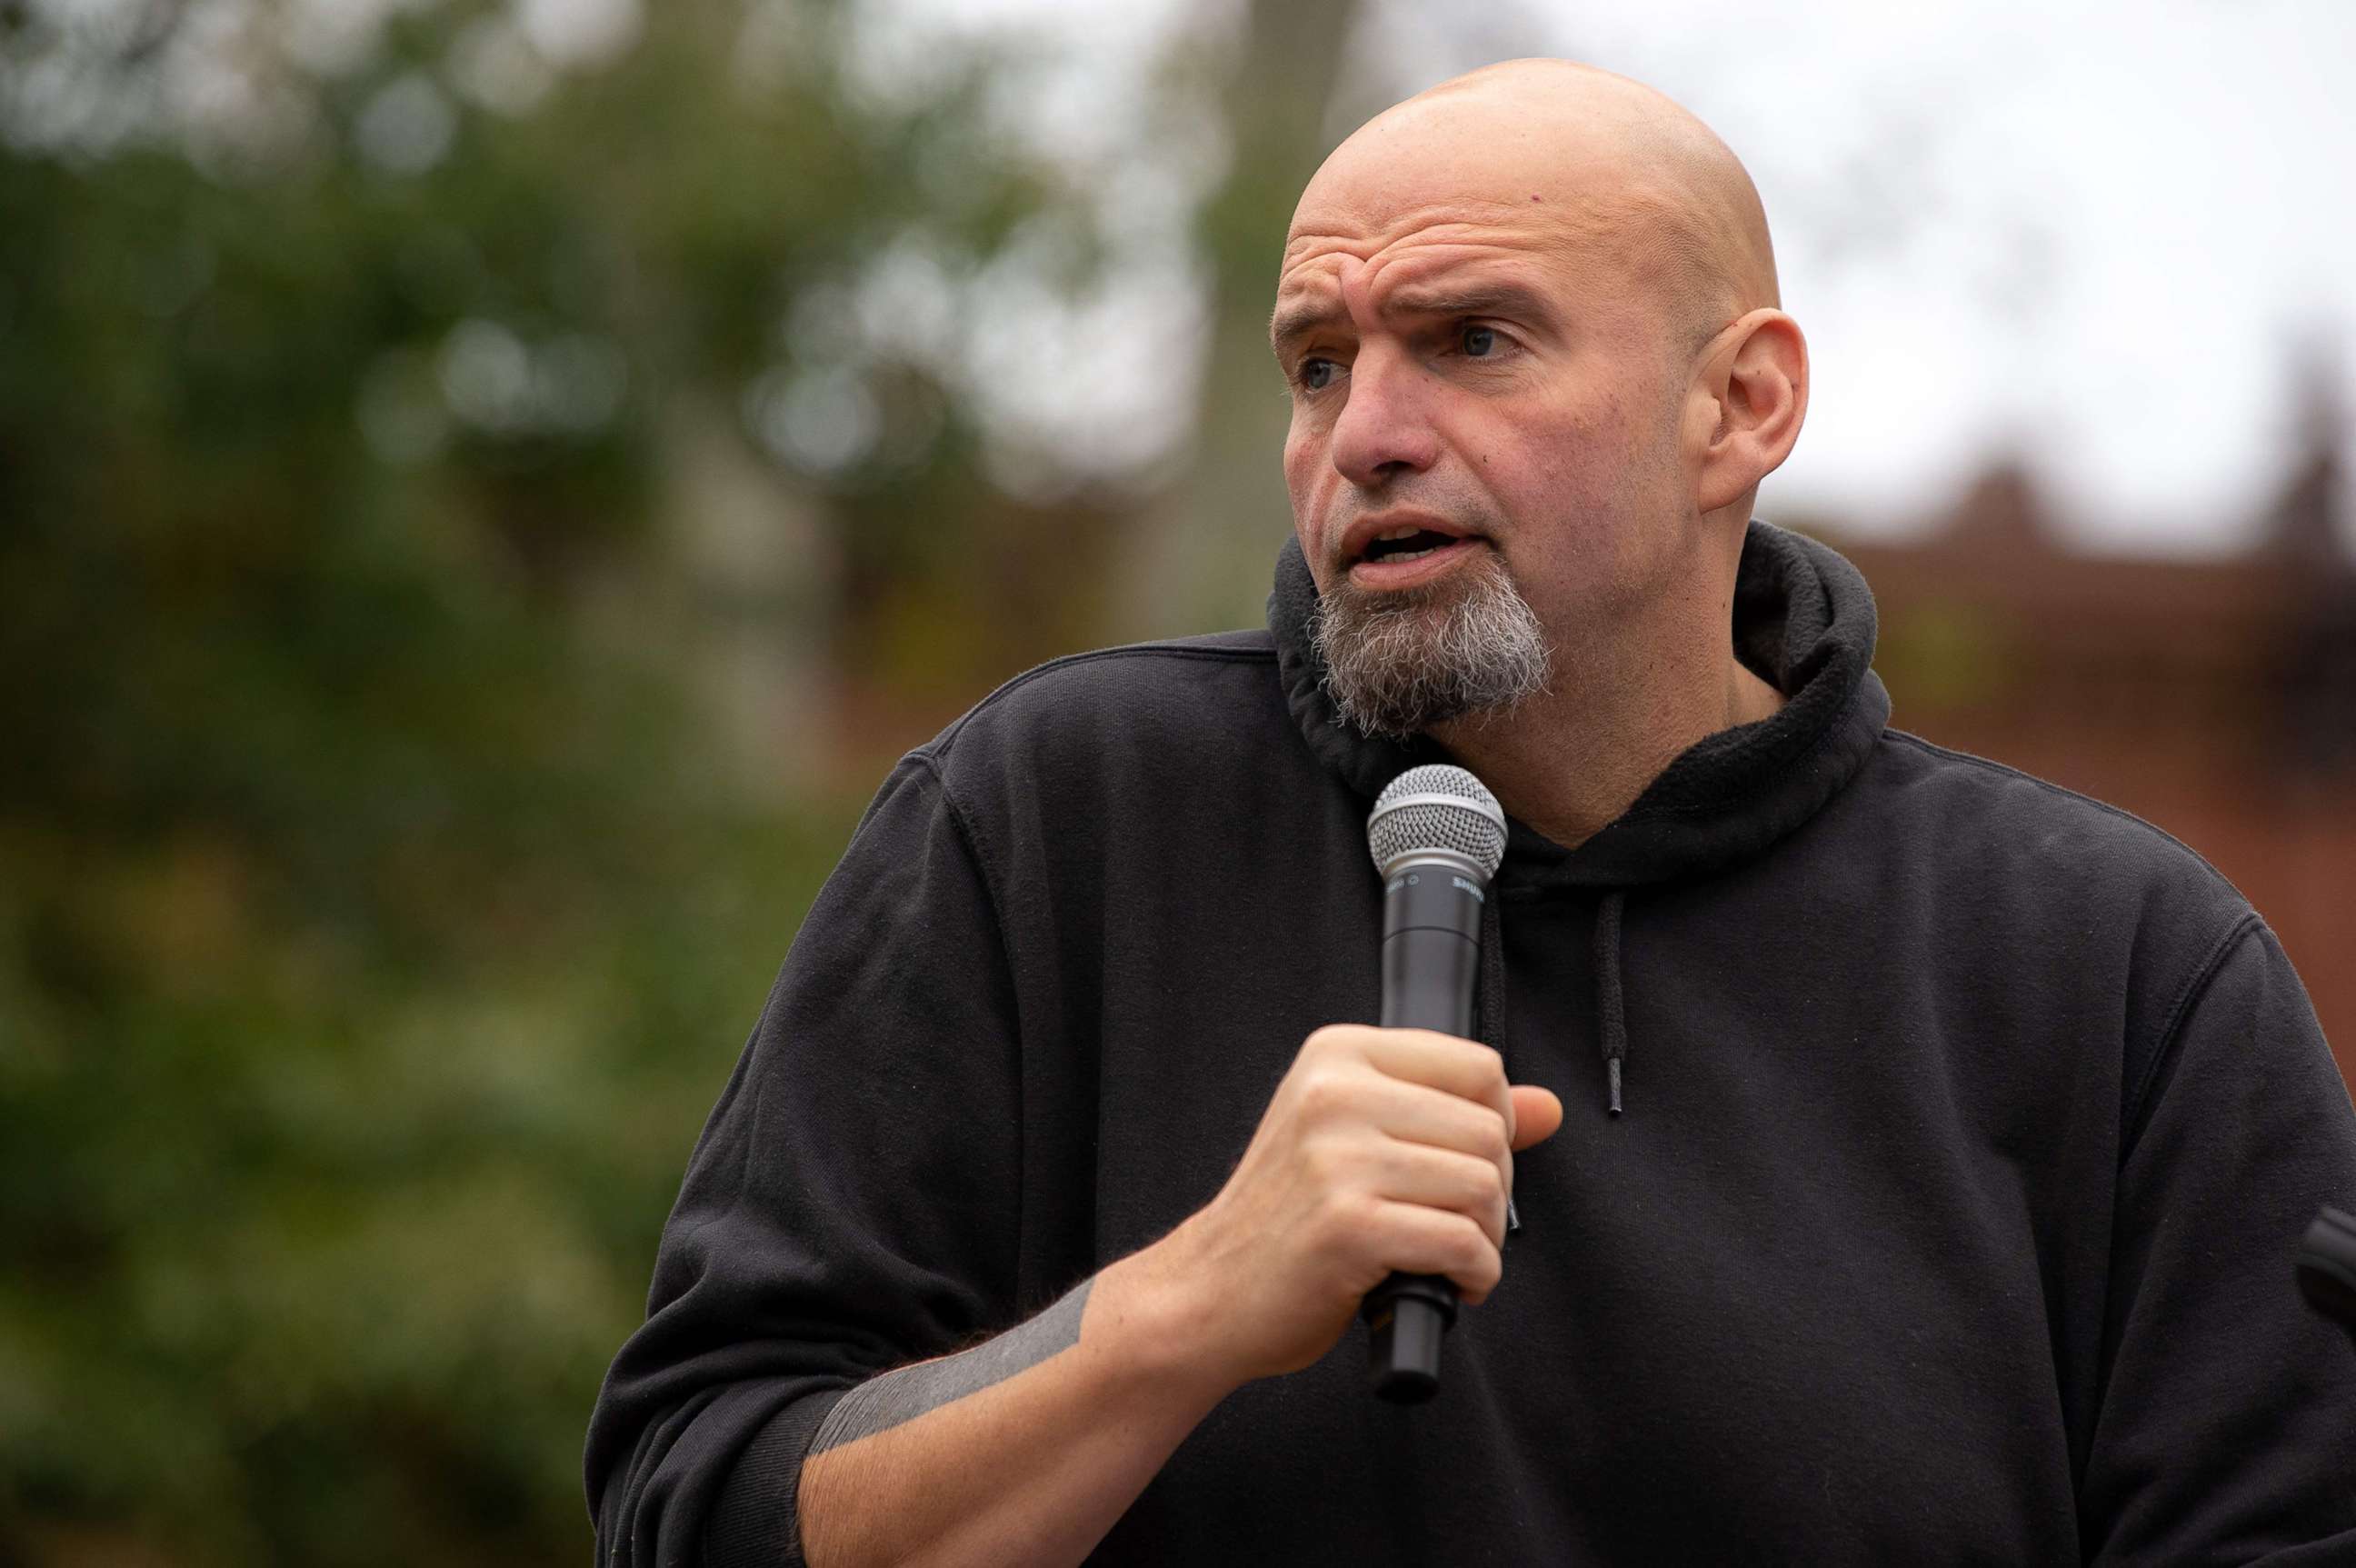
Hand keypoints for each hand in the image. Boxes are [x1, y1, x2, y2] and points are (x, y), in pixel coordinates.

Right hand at [1135, 1025, 1563, 1390]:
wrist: (1212, 1290)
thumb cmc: (1286, 1218)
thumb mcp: (1358, 1138)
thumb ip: (1452, 1113)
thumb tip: (1548, 1107)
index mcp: (1338, 1056)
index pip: (1478, 1066)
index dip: (1493, 1123)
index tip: (1462, 1162)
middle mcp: (1336, 1094)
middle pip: (1490, 1130)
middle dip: (1492, 1190)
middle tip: (1449, 1221)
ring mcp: (1338, 1158)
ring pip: (1484, 1186)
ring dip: (1484, 1238)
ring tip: (1444, 1252)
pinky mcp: (1348, 1225)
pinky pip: (1463, 1243)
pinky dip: (1474, 1275)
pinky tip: (1446, 1282)